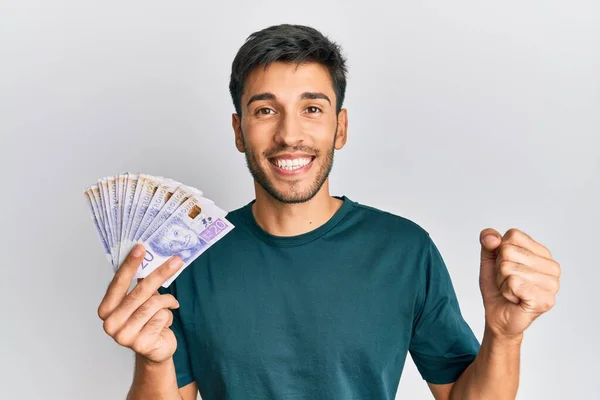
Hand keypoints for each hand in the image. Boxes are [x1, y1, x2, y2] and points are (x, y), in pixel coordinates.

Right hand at [97, 244, 183, 363]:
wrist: (155, 350)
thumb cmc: (147, 321)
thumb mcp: (141, 301)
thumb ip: (139, 284)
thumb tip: (148, 257)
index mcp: (106, 309)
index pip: (118, 282)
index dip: (130, 264)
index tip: (141, 247)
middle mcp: (111, 323)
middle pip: (140, 291)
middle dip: (160, 274)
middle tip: (176, 261)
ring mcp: (124, 336)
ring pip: (154, 304)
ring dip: (167, 301)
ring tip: (171, 304)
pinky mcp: (141, 344)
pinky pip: (162, 317)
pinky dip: (168, 316)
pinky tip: (164, 323)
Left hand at [478, 228, 560, 339]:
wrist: (497, 317)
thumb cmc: (497, 289)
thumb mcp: (489, 260)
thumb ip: (488, 241)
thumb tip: (492, 238)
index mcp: (543, 253)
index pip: (513, 235)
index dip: (500, 251)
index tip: (506, 268)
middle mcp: (552, 267)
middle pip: (508, 251)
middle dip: (499, 269)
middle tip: (508, 283)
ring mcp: (552, 284)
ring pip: (508, 267)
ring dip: (502, 282)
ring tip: (512, 292)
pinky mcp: (545, 299)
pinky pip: (512, 282)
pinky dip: (506, 291)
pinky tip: (515, 299)